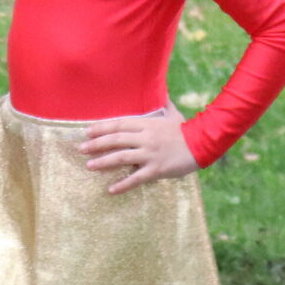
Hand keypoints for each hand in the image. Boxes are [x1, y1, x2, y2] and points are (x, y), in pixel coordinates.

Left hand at [80, 116, 198, 194]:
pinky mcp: (157, 169)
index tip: (87, 131)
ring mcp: (150, 154)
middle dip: (96, 144)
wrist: (203, 143)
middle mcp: (145, 138)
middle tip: (81, 149)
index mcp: (147, 124)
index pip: (119, 124)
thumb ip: (164, 105)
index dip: (102, 127)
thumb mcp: (173, 114)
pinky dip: (122, 185)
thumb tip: (162, 94)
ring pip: (122, 158)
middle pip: (116, 140)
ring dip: (103, 162)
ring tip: (89, 166)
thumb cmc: (187, 129)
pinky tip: (110, 190)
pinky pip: (136, 178)